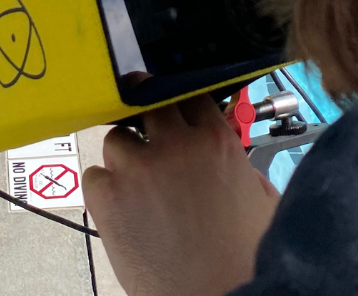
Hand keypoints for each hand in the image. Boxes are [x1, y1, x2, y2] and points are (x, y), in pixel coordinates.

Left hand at [83, 95, 279, 295]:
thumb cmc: (243, 261)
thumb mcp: (263, 202)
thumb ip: (244, 170)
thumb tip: (233, 164)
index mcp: (216, 141)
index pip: (189, 95)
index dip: (180, 106)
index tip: (174, 116)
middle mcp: (175, 145)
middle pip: (149, 104)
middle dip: (146, 118)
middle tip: (146, 137)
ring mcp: (138, 168)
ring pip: (116, 138)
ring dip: (124, 156)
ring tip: (134, 184)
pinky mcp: (109, 197)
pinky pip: (94, 176)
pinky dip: (103, 190)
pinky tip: (119, 209)